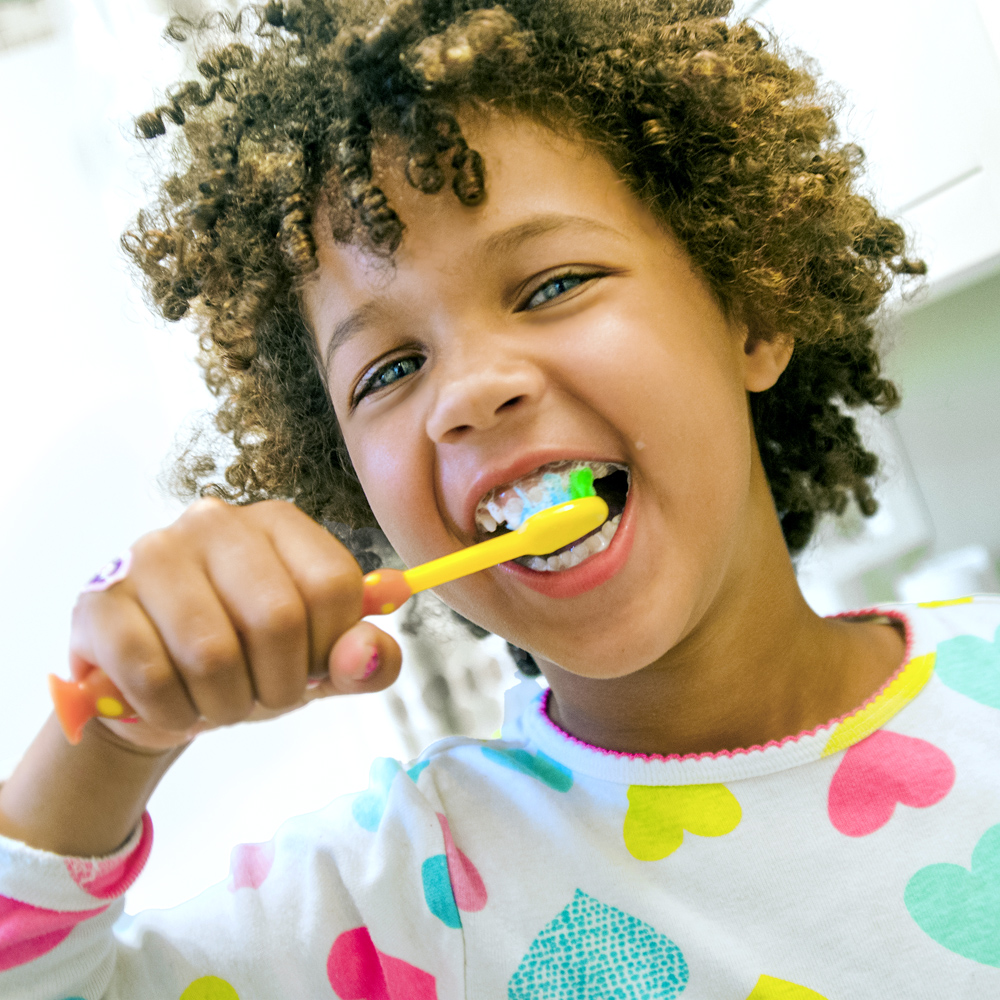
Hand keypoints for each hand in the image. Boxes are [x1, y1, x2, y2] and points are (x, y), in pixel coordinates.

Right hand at [68, 498, 401, 750]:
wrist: (154, 690)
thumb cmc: (247, 662)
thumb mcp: (317, 663)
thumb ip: (362, 660)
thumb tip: (369, 652)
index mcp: (279, 523)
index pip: (334, 585)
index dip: (331, 648)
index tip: (312, 667)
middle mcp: (215, 522)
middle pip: (277, 618)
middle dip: (278, 685)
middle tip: (260, 694)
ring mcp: (151, 555)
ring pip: (212, 653)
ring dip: (224, 705)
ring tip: (216, 700)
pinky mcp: (99, 601)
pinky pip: (150, 676)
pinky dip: (173, 712)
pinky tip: (172, 704)